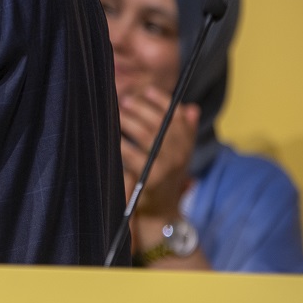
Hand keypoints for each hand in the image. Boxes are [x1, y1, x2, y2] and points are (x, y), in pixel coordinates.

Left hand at [119, 85, 198, 219]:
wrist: (161, 212)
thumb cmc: (164, 177)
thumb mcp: (178, 155)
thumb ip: (184, 132)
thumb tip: (191, 107)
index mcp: (186, 146)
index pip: (178, 117)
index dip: (163, 101)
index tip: (147, 91)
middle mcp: (180, 155)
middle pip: (161, 123)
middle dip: (142, 108)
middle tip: (125, 100)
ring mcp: (166, 167)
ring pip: (147, 135)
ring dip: (129, 121)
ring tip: (116, 113)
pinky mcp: (151, 178)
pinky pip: (132, 154)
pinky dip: (121, 143)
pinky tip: (111, 136)